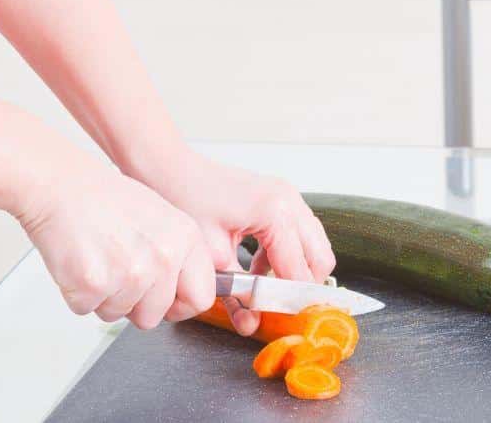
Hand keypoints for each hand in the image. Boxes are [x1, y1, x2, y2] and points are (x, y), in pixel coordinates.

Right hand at [12, 160, 216, 328]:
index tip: (167, 303)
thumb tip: (187, 291)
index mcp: (185, 239)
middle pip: (154, 316)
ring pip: (118, 315)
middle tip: (118, 272)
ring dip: (105, 297)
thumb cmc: (105, 200)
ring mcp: (130, 274)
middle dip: (134, 304)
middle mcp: (163, 258)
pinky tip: (80, 263)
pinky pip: (87, 310)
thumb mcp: (162, 219)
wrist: (61, 186)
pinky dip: (78, 294)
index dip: (179, 306)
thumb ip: (179, 256)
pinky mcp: (93, 285)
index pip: (201, 298)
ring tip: (99, 260)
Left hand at [134, 149, 335, 334]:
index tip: (285, 322)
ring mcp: (287, 196)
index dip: (291, 301)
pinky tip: (256, 269)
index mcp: (276, 214)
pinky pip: (298, 234)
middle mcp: (290, 201)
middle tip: (279, 309)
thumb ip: (236, 292)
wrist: (169, 168)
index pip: (299, 271)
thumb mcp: (211, 256)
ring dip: (294, 271)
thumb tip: (251, 322)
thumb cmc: (185, 199)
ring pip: (313, 246)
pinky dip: (284, 256)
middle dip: (302, 287)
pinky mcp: (279, 198)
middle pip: (320, 259)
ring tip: (264, 290)